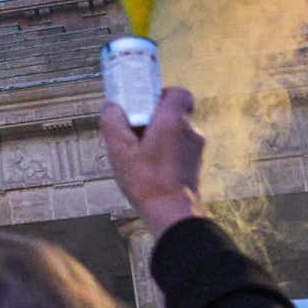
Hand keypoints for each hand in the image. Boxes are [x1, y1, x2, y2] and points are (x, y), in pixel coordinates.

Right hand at [101, 86, 204, 234]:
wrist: (173, 214)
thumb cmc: (147, 181)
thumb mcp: (119, 151)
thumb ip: (113, 123)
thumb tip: (111, 107)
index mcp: (172, 121)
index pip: (179, 93)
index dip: (162, 94)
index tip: (144, 103)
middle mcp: (189, 131)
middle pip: (173, 113)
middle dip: (153, 119)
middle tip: (134, 132)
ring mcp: (196, 149)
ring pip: (176, 133)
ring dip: (159, 138)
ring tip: (140, 155)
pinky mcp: (195, 165)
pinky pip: (179, 149)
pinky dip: (166, 153)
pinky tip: (150, 169)